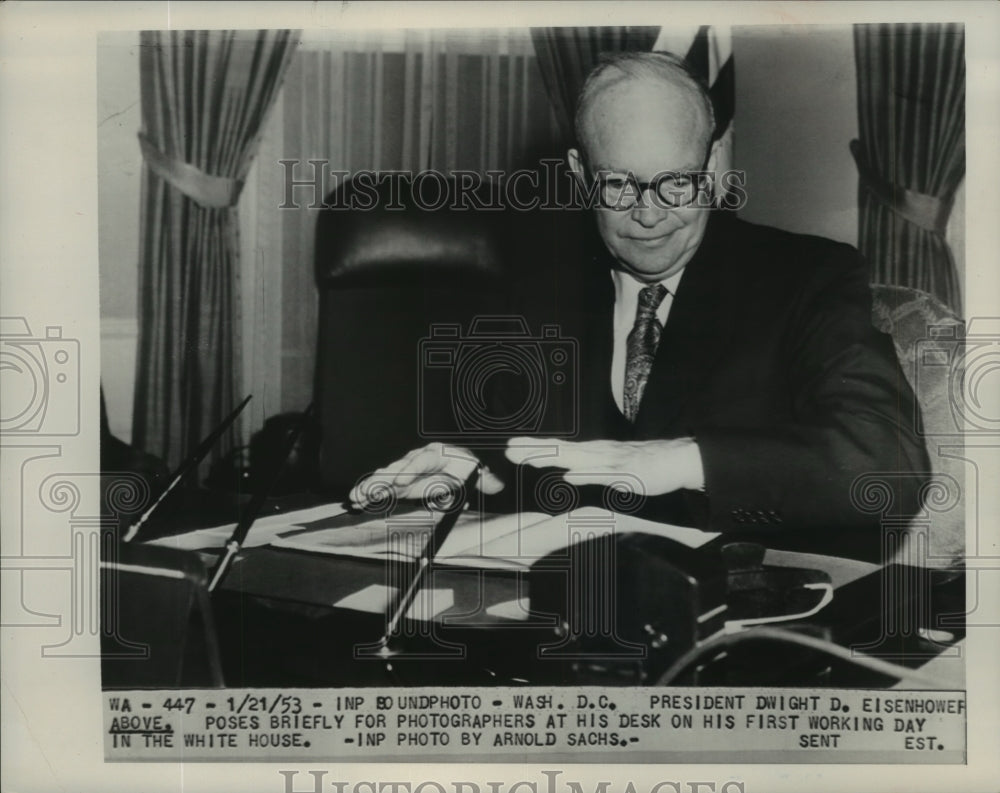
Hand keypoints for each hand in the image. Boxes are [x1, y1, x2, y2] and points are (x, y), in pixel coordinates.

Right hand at [347, 443, 504, 509]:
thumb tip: (488, 486)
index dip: (410, 471)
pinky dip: (371, 493)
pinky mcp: (402, 483)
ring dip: (371, 487)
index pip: (422, 461)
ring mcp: (409, 470)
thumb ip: (485, 480)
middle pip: (398, 468)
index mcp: (438, 454)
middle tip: (369, 490)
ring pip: (387, 477)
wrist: (469, 464)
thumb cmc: (473, 469)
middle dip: (382, 480)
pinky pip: (385, 487)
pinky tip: (358, 501)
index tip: (400, 483)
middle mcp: (419, 459)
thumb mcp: (481, 474)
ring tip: (356, 497)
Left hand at [504, 437, 704, 494]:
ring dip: (553, 459)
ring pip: (576, 459)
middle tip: (509, 449)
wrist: (676, 460)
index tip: (511, 446)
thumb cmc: (644, 465)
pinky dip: (586, 474)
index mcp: (593, 453)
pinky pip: (603, 475)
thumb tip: (567, 476)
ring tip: (529, 459)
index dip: (535, 448)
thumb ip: (588, 472)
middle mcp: (597, 453)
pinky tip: (570, 476)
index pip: (558, 449)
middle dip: (534, 450)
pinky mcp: (626, 473)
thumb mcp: (610, 471)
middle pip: (561, 450)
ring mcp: (611, 462)